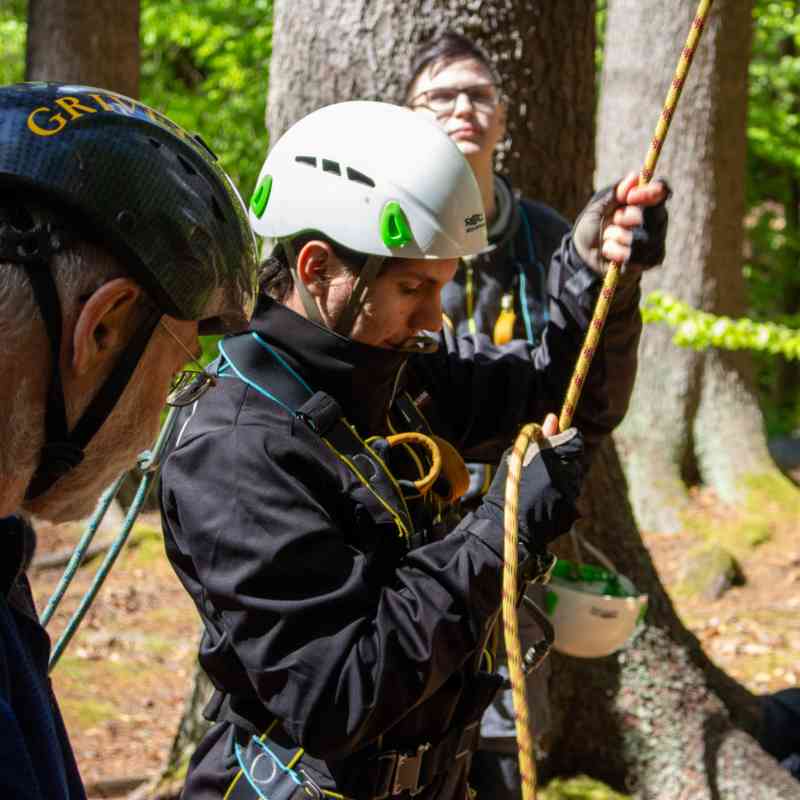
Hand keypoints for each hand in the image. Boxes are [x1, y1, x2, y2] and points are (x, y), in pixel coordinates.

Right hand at [477, 415, 583, 549]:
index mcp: (555, 458)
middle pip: (576, 460)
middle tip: (541, 468)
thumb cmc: (508, 487)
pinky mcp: (572, 513)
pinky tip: (542, 501)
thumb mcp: (518, 455)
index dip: (565, 439)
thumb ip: (540, 437)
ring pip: (574, 480)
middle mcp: (568, 476)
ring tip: (539, 487)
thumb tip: (554, 418)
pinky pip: (571, 498)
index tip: (553, 443)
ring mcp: (572, 496)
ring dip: (563, 479)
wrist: (506, 526)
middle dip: (564, 460)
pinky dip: (561, 497)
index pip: (575, 439)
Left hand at [573, 172, 670, 276]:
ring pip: (640, 237)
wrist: (583, 255)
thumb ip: (615, 191)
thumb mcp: (598, 205)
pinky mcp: (651, 259)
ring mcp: (656, 240)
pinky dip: (615, 252)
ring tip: (608, 238)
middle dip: (626, 217)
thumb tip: (634, 177)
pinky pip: (634, 255)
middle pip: (651, 214)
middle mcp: (656, 219)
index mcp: (646, 202)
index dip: (648, 192)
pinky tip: (610, 252)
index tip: (629, 197)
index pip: (661, 191)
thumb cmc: (592, 226)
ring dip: (616, 237)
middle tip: (615, 220)